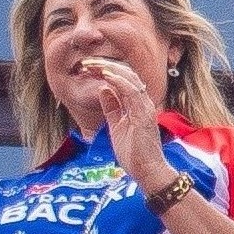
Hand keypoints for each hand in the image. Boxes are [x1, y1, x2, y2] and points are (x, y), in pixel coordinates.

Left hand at [78, 57, 171, 192]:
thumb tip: (103, 90)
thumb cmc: (134, 153)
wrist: (147, 170)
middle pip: (127, 75)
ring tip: (92, 65)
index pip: (123, 80)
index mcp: (137, 105)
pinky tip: (105, 75)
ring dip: (109, 69)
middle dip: (105, 66)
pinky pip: (131, 92)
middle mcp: (143, 102)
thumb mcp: (116, 126)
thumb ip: (112, 108)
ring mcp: (145, 107)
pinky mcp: (143, 114)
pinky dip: (118, 81)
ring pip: (130, 79)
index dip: (106, 71)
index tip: (88, 69)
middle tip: (86, 64)